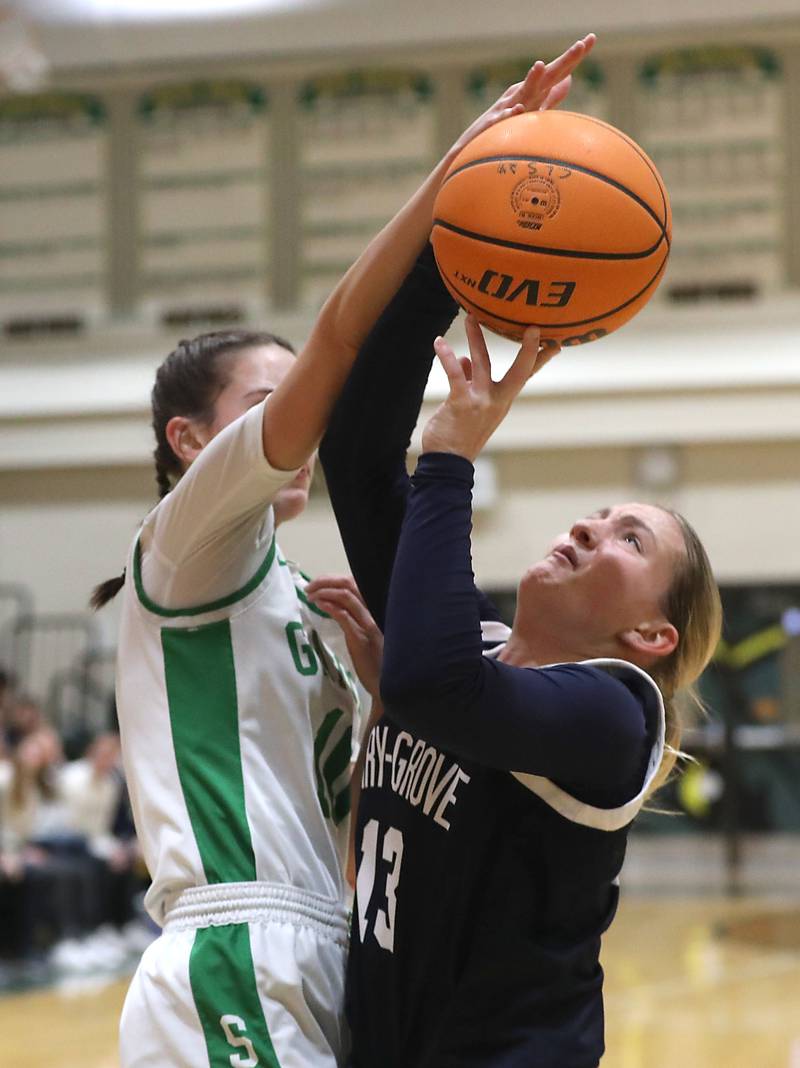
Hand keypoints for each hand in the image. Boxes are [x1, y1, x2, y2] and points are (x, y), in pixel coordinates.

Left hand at [304, 575, 383, 700]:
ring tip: (310, 595)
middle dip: (326, 581)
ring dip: (324, 592)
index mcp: (375, 609)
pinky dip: (330, 607)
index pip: (355, 583)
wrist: (386, 684)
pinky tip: (319, 605)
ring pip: (347, 596)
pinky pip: (345, 616)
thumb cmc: (377, 661)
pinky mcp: (362, 638)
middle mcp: (373, 612)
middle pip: (349, 584)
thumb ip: (354, 619)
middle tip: (309, 587)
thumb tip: (332, 606)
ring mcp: (369, 624)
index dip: (334, 579)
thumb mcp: (366, 635)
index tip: (318, 583)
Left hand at [421, 316, 559, 461]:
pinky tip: (439, 342)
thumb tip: (466, 359)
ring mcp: (481, 402)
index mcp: (503, 401)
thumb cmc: (458, 436)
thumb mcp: (470, 408)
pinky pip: (455, 374)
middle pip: (520, 371)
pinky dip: (447, 356)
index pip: (526, 376)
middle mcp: (497, 401)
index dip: (539, 358)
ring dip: (476, 338)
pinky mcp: (462, 403)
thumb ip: (471, 382)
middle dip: (528, 350)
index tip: (554, 342)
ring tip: (470, 317)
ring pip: (483, 363)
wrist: (448, 463)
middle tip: (534, 327)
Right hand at [451, 33, 596, 156]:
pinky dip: (509, 115)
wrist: (475, 148)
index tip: (592, 38)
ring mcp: (506, 108)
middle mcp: (522, 94)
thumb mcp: (532, 109)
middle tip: (581, 45)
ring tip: (540, 65)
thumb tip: (569, 80)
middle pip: (546, 76)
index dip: (574, 57)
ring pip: (522, 93)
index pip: (558, 71)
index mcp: (534, 91)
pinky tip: (517, 110)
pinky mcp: (493, 125)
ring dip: (532, 79)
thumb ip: (551, 96)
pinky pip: (502, 120)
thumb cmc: (506, 128)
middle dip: (563, 61)